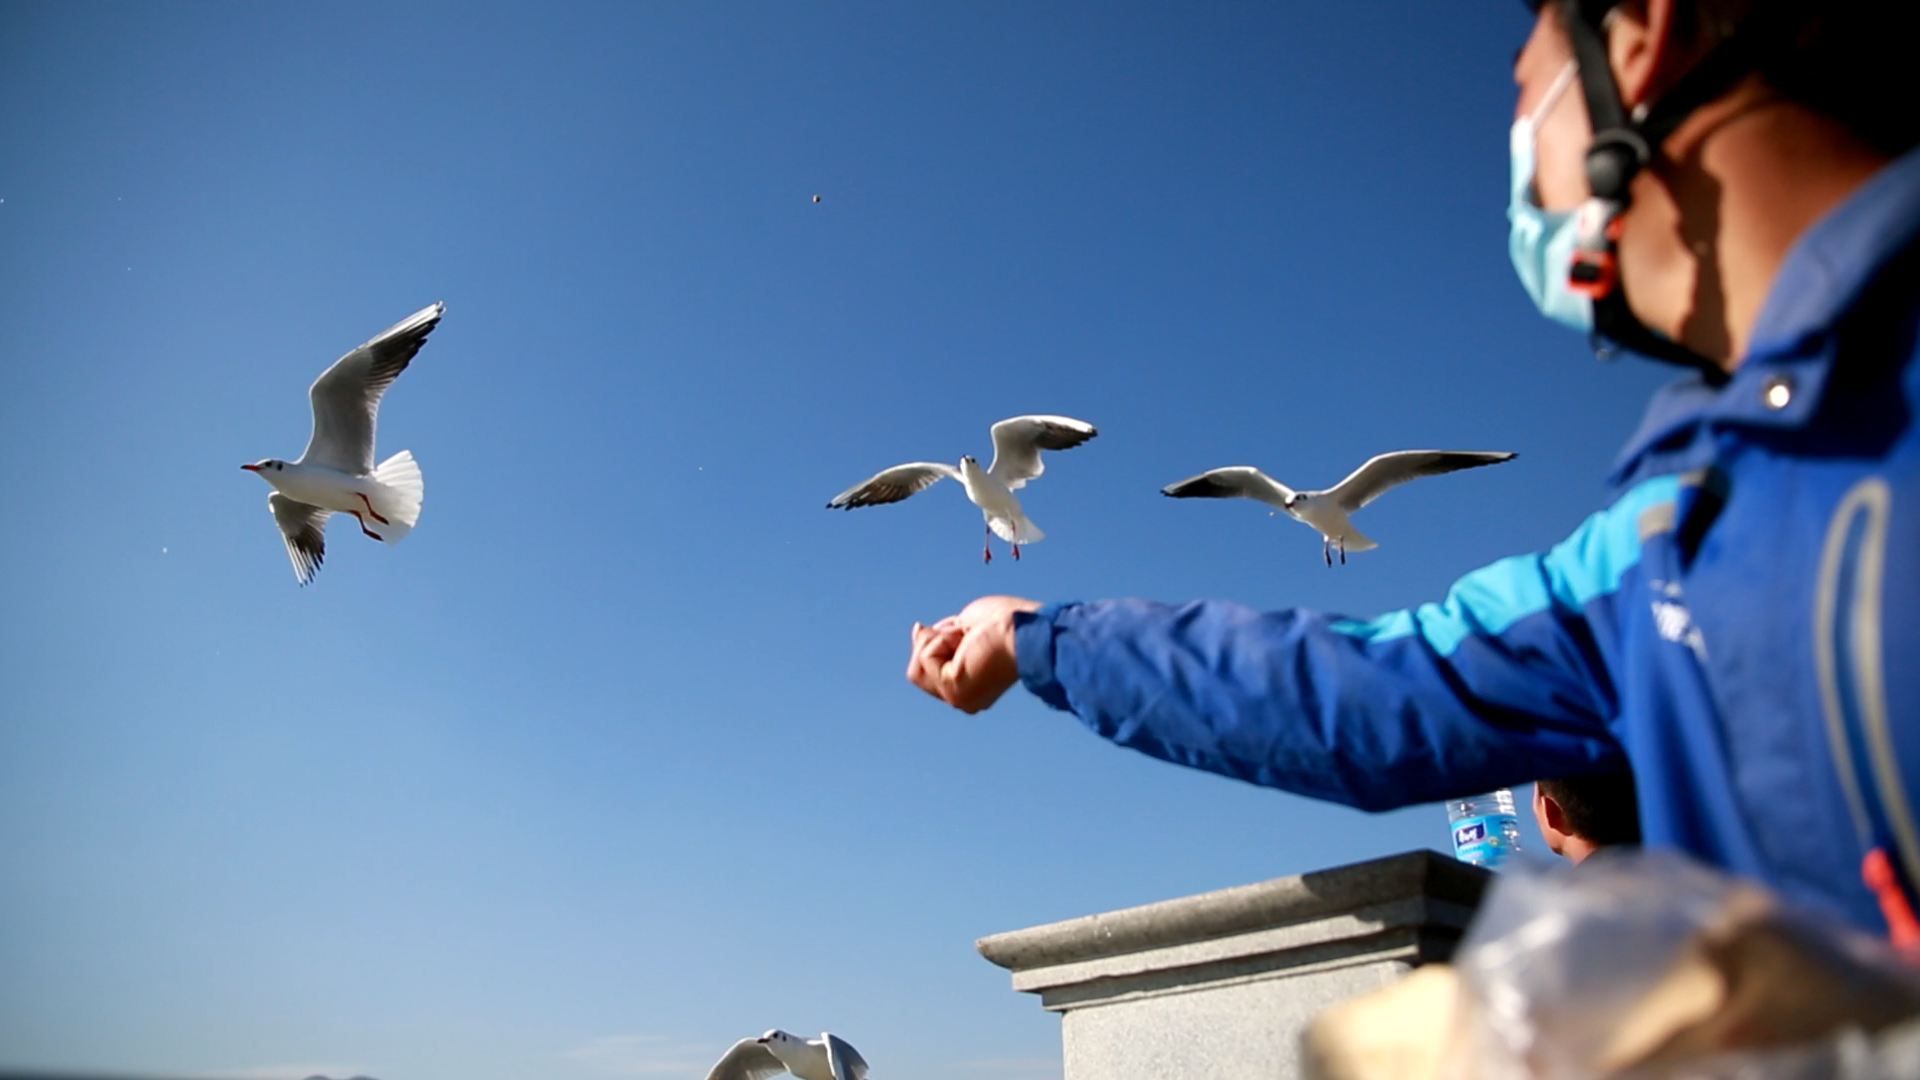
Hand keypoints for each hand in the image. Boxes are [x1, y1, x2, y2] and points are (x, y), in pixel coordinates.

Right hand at [906, 595, 1041, 712]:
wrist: (1027, 629)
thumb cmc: (1007, 622)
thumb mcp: (963, 626)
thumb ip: (938, 638)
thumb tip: (917, 630)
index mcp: (968, 685)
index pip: (926, 669)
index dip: (932, 643)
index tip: (959, 629)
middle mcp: (962, 697)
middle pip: (916, 672)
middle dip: (934, 642)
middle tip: (967, 633)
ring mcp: (957, 697)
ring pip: (917, 668)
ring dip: (938, 640)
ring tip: (967, 637)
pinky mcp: (954, 689)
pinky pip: (926, 658)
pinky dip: (942, 640)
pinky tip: (968, 639)